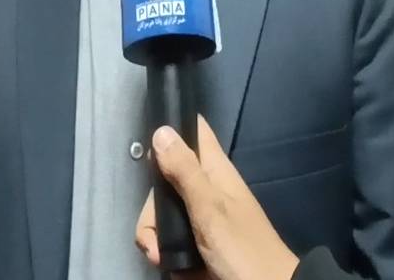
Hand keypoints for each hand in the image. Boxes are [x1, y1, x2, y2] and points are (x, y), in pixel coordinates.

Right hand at [135, 116, 299, 279]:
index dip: (172, 128)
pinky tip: (169, 264)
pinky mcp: (196, 243)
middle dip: (153, 209)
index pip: (194, 132)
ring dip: (156, 236)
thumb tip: (162, 130)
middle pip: (165, 181)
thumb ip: (185, 172)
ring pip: (163, 213)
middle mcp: (206, 188)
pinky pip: (170, 239)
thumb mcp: (210, 209)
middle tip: (156, 233)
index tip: (151, 144)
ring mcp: (201, 217)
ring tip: (161, 257)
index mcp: (215, 170)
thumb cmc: (243, 247)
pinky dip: (166, 252)